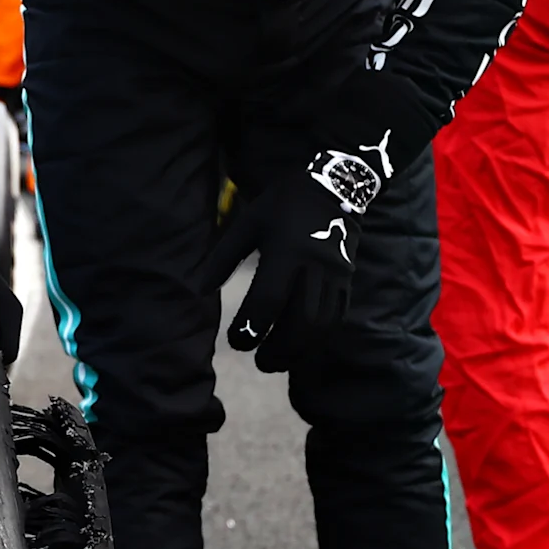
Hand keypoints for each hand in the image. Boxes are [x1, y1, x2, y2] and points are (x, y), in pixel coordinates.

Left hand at [198, 162, 370, 374]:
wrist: (333, 186)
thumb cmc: (282, 205)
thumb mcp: (247, 223)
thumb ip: (223, 257)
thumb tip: (200, 290)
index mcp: (286, 250)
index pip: (268, 300)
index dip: (251, 326)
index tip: (236, 341)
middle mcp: (314, 265)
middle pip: (300, 321)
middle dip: (280, 348)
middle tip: (260, 362)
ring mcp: (336, 274)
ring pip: (321, 324)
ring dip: (300, 349)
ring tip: (279, 360)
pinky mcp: (348, 278)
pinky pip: (337, 316)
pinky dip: (319, 337)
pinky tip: (303, 345)